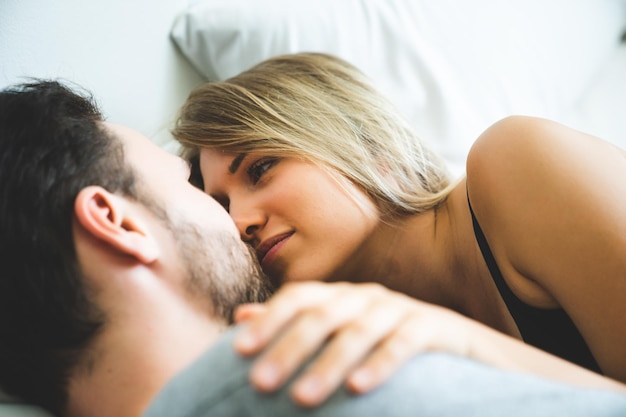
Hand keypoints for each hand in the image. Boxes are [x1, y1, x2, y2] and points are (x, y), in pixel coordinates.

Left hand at [232, 281, 472, 406]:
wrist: (459, 343)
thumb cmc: (387, 340)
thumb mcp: (339, 331)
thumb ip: (293, 323)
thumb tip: (241, 316)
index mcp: (341, 297)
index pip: (298, 298)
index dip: (269, 321)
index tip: (238, 351)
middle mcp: (366, 297)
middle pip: (322, 316)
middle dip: (289, 348)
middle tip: (260, 383)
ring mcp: (400, 309)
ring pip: (358, 331)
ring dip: (328, 365)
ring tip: (302, 398)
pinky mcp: (432, 327)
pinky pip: (403, 343)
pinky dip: (380, 364)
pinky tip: (359, 389)